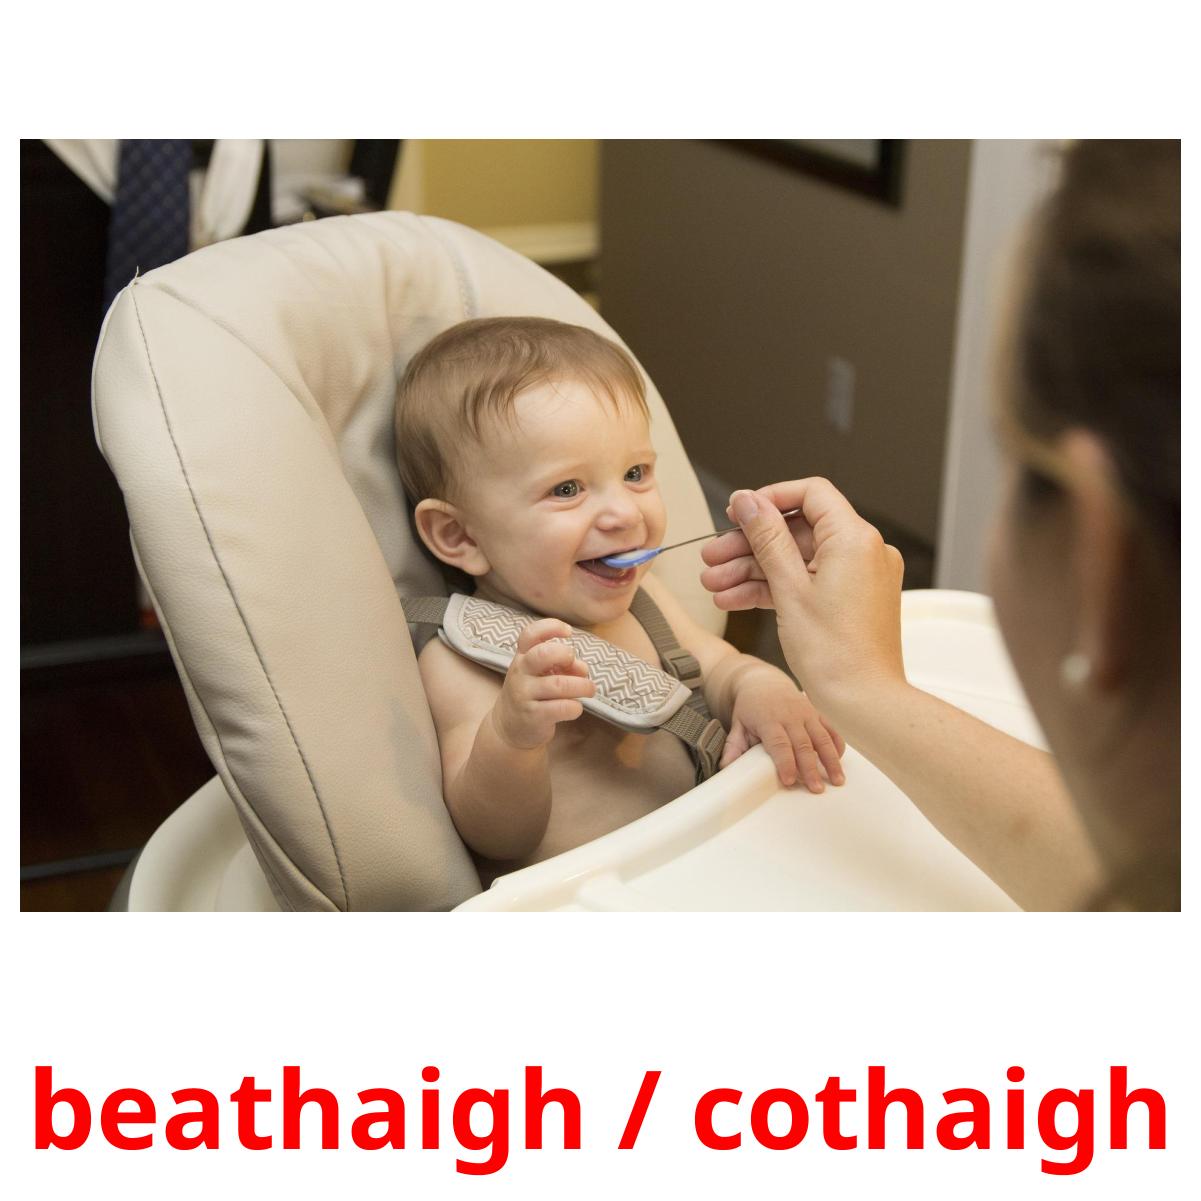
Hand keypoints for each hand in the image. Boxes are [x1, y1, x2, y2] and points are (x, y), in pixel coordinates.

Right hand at [491, 618, 594, 749]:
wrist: (509, 727)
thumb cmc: (533, 693)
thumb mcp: (542, 674)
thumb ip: (563, 665)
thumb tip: (582, 669)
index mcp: (522, 657)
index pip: (530, 634)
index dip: (551, 627)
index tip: (568, 632)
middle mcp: (520, 672)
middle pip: (543, 654)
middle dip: (566, 655)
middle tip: (576, 665)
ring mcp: (524, 694)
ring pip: (559, 684)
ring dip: (582, 686)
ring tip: (589, 689)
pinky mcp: (533, 716)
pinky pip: (562, 708)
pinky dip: (575, 707)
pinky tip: (575, 708)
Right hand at [700, 480, 905, 726]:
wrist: (864, 703)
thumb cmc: (835, 655)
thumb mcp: (789, 589)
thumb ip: (767, 538)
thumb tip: (748, 502)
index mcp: (855, 539)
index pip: (811, 494)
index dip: (769, 499)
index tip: (737, 512)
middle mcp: (864, 552)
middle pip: (797, 531)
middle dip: (749, 544)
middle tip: (713, 557)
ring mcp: (859, 577)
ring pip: (797, 560)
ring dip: (753, 570)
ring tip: (715, 585)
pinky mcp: (851, 600)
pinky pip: (808, 582)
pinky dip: (775, 588)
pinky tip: (736, 600)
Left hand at [721, 667, 845, 790]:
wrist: (763, 681)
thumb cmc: (750, 707)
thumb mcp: (737, 723)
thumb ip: (733, 746)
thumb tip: (725, 768)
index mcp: (769, 719)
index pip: (779, 743)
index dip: (785, 762)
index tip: (789, 781)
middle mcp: (790, 715)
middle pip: (803, 744)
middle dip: (811, 768)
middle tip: (816, 789)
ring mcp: (806, 713)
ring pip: (822, 738)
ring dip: (831, 760)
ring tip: (838, 781)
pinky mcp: (816, 713)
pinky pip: (830, 730)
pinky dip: (837, 745)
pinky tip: (839, 762)